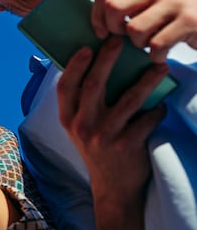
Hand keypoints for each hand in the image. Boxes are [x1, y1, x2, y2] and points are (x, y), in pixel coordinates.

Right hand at [57, 36, 167, 199]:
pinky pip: (147, 120)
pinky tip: (163, 104)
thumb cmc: (98, 150)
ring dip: (146, 80)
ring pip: (128, 100)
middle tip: (120, 41)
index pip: (65, 86)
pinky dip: (157, 110)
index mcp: (68, 119)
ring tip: (160, 67)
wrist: (113, 188)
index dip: (75, 65)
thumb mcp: (80, 129)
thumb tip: (95, 68)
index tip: (87, 46)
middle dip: (108, 59)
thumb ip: (82, 105)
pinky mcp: (127, 145)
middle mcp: (83, 126)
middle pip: (94, 85)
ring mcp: (104, 136)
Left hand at [86, 0, 196, 61]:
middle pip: (113, 7)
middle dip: (113, 29)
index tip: (101, 32)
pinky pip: (156, 44)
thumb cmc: (170, 16)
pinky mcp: (189, 21)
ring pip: (134, 29)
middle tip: (124, 38)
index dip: (96, 16)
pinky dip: (154, 56)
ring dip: (137, 45)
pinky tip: (160, 55)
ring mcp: (175, 2)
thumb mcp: (145, 0)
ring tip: (148, 45)